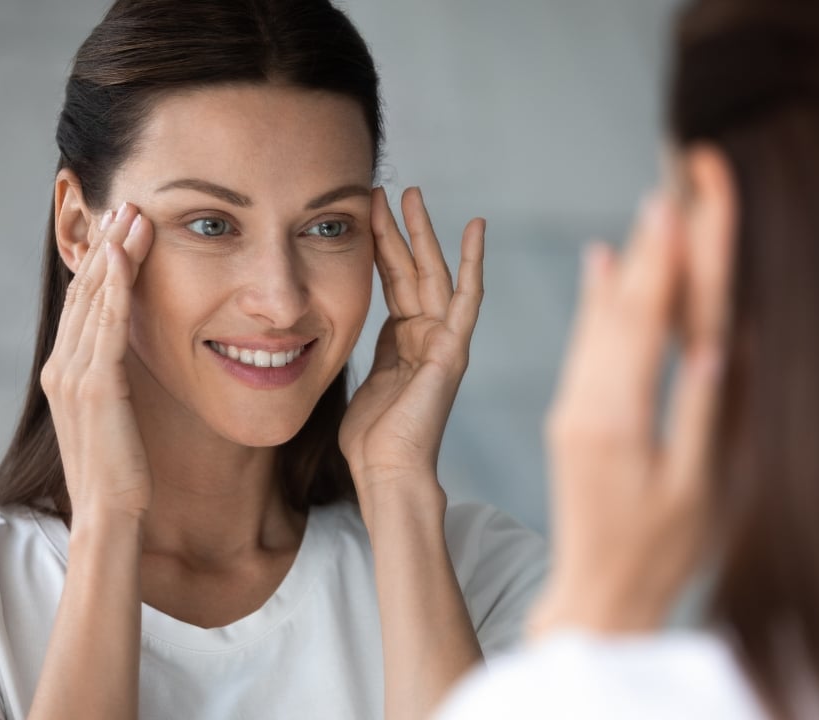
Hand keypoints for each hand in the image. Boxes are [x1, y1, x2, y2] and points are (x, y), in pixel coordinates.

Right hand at [42, 203, 155, 521]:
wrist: (110, 515)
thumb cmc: (120, 470)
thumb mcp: (115, 414)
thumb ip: (114, 379)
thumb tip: (130, 353)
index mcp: (64, 371)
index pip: (83, 304)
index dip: (102, 262)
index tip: (122, 225)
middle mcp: (60, 367)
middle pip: (85, 292)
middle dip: (107, 245)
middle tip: (128, 202)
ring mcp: (73, 375)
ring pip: (94, 299)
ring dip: (114, 253)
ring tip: (133, 214)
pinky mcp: (95, 386)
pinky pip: (106, 325)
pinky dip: (115, 287)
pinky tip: (125, 256)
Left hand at [339, 187, 484, 508]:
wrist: (387, 472)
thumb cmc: (371, 440)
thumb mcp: (360, 381)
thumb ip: (364, 351)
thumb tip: (343, 329)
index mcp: (403, 342)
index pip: (394, 281)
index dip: (382, 246)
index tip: (369, 212)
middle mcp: (427, 336)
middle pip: (415, 270)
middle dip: (402, 229)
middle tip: (394, 188)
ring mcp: (444, 342)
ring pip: (434, 274)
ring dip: (424, 233)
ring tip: (412, 194)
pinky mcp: (453, 350)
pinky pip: (466, 298)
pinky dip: (473, 262)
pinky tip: (475, 229)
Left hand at [528, 190, 729, 636]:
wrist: (596, 599)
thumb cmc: (658, 556)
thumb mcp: (691, 491)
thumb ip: (700, 415)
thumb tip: (717, 342)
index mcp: (618, 420)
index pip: (647, 323)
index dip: (665, 262)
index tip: (678, 203)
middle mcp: (587, 404)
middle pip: (622, 309)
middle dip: (651, 245)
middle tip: (673, 182)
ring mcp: (575, 409)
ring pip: (601, 322)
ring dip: (627, 263)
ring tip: (650, 207)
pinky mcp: (573, 418)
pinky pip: (585, 348)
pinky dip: (597, 303)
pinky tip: (601, 263)